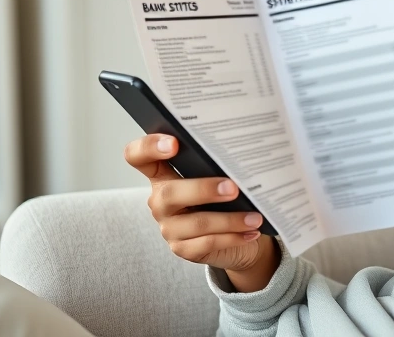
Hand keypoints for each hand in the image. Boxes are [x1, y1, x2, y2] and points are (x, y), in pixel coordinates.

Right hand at [124, 134, 279, 291]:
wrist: (237, 237)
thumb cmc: (225, 199)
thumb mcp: (218, 177)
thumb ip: (217, 164)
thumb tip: (241, 154)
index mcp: (163, 175)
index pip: (138, 156)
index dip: (149, 147)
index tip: (173, 143)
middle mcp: (160, 200)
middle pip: (170, 193)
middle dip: (203, 189)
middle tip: (233, 189)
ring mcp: (169, 227)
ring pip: (196, 223)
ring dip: (229, 219)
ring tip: (255, 216)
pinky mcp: (182, 249)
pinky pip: (207, 243)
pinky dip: (233, 237)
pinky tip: (251, 231)